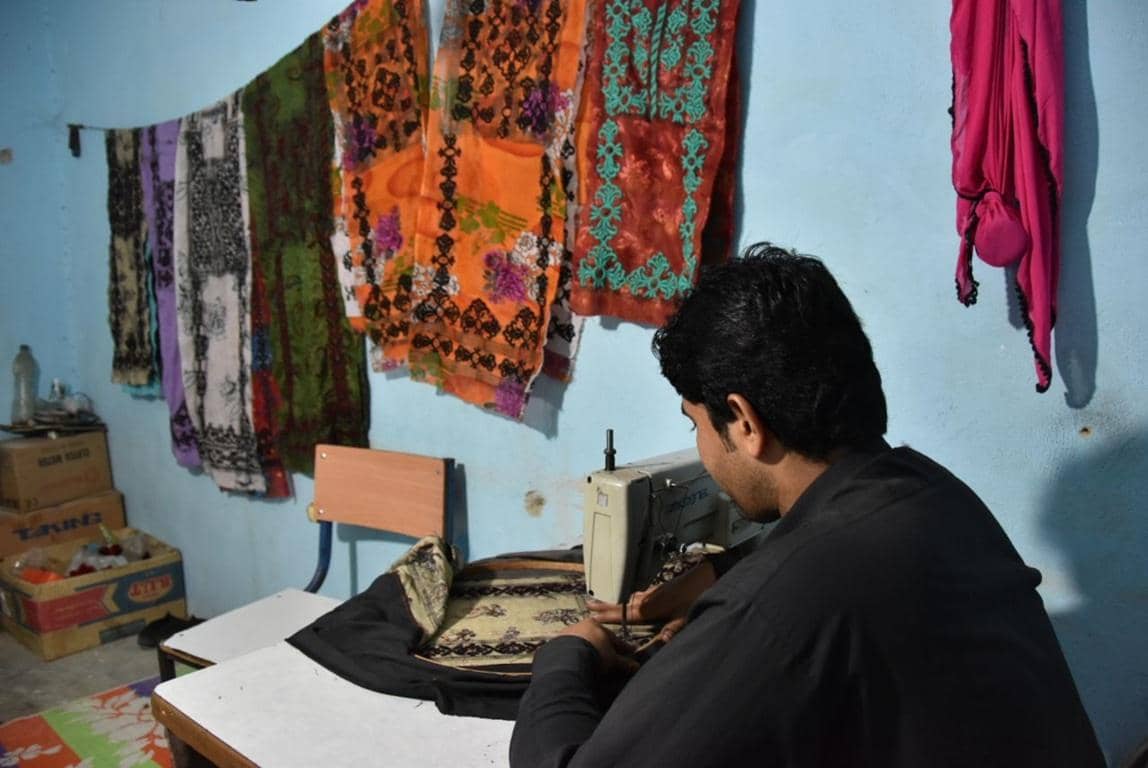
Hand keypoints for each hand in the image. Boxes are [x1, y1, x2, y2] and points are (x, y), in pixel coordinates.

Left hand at [559, 618, 639, 676]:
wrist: (568, 658)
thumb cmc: (595, 654)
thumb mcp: (613, 660)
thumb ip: (624, 663)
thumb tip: (635, 667)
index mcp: (595, 625)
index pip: (613, 637)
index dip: (622, 647)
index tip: (629, 654)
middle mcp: (579, 626)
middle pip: (595, 639)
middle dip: (603, 649)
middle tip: (609, 661)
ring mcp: (565, 635)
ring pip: (580, 645)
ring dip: (587, 654)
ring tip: (591, 666)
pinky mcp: (554, 646)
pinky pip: (568, 653)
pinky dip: (574, 659)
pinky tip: (577, 667)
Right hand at [587, 560, 715, 639]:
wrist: (706, 575)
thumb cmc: (697, 597)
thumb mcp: (686, 617)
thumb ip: (673, 631)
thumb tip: (662, 644)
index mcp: (650, 607)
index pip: (624, 613)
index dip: (608, 615)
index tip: (592, 615)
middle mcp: (648, 598)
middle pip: (622, 603)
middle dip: (606, 606)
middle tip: (589, 605)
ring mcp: (654, 592)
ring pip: (631, 598)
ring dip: (618, 601)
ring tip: (605, 603)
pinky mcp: (661, 589)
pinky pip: (640, 594)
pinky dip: (631, 598)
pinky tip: (634, 599)